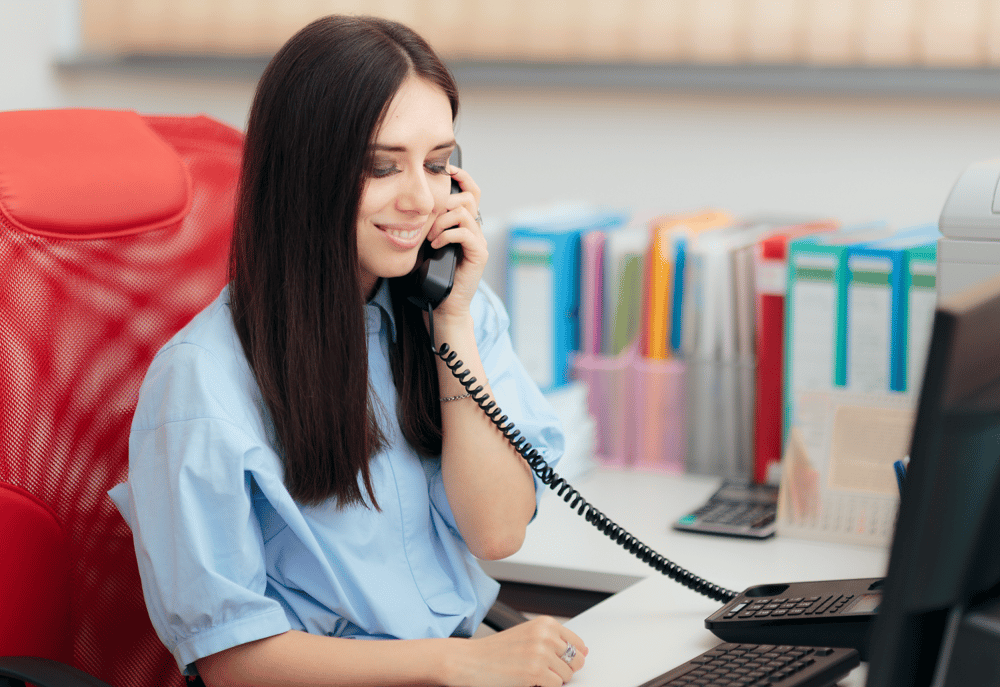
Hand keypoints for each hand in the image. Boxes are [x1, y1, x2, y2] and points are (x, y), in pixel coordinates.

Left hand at [426, 164, 486, 318]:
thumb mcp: (424, 239)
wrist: (442, 304)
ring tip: (430, 236)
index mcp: (464, 222)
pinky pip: (465, 232)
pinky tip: (436, 245)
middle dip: (445, 202)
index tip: (443, 170)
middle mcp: (475, 229)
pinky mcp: (479, 254)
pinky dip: (447, 235)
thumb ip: (425, 220)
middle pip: (469, 196)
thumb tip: (409, 200)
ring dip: (442, 221)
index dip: (460, 176)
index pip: (470, 190)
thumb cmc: (430, 274)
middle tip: (429, 217)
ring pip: (464, 212)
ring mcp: (478, 241)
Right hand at [446, 616, 587, 686]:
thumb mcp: (527, 635)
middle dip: (564, 670)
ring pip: (567, 676)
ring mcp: (541, 653)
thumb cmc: (496, 651)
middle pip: (576, 661)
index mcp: (545, 623)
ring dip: (553, 680)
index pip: (578, 643)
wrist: (470, 661)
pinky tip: (527, 680)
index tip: (559, 662)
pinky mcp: (536, 672)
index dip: (570, 657)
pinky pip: (556, 686)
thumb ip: (553, 640)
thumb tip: (584, 652)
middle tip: (541, 670)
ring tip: (531, 674)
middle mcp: (545, 635)